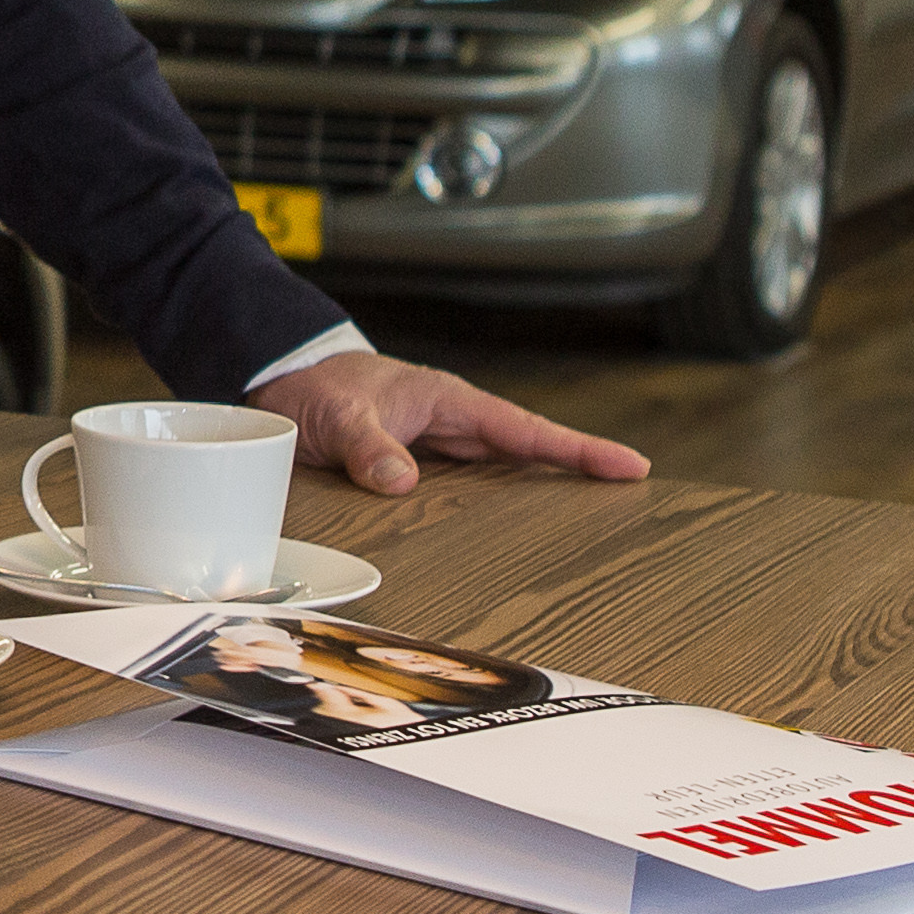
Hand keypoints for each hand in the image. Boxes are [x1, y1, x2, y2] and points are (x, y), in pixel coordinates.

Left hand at [250, 355, 650, 496]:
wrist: (278, 380)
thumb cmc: (310, 386)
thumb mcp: (336, 414)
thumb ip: (366, 446)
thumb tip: (402, 481)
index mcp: (446, 400)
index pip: (524, 428)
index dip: (577, 449)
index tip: (630, 466)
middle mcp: (450, 421)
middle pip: (527, 451)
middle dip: (579, 471)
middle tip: (634, 498)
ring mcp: (437, 443)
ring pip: (503, 471)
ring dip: (541, 490)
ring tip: (593, 522)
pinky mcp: (418, 464)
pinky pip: (469, 487)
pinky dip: (497, 504)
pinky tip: (516, 532)